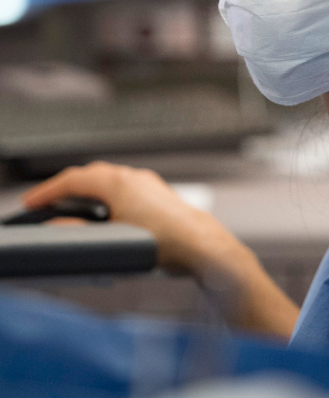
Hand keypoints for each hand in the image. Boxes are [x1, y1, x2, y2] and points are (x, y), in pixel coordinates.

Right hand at [21, 162, 299, 337]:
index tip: (31, 202)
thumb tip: (57, 229)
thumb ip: (79, 234)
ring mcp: (149, 184)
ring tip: (71, 206)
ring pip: (110, 179)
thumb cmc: (165, 242)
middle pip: (92, 174)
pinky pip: (125, 187)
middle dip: (67, 186)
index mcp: (119, 182)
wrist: (203, 246)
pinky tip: (106, 210)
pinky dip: (107, 194)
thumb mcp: (112, 240)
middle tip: (47, 201)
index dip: (48, 191)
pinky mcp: (159, 195)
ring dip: (88, 189)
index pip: (74, 180)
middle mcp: (134, 177)